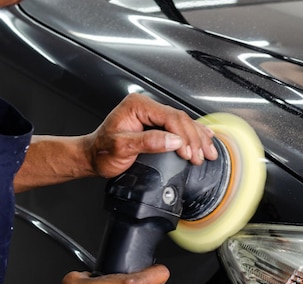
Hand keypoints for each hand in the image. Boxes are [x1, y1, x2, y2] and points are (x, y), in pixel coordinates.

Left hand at [86, 93, 216, 177]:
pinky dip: (194, 134)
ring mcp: (152, 114)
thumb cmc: (102, 152)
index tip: (189, 153)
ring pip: (183, 122)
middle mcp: (146, 106)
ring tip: (209, 151)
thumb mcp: (122, 148)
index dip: (184, 136)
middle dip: (195, 139)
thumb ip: (148, 142)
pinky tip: (205, 138)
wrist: (92, 157)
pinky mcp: (155, 123)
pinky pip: (179, 126)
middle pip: (180, 119)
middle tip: (202, 156)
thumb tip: (174, 140)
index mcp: (137, 106)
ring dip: (198, 138)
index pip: (170, 117)